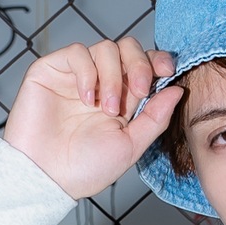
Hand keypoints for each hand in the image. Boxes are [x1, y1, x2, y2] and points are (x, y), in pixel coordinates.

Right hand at [2, 35, 183, 201]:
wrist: (48, 176)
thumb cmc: (86, 168)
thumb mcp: (131, 146)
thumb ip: (155, 118)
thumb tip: (177, 90)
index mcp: (123, 100)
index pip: (144, 66)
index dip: (158, 61)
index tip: (168, 70)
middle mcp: (102, 83)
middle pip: (128, 48)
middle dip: (139, 64)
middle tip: (139, 90)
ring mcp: (78, 76)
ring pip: (106, 48)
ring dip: (113, 76)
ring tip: (106, 108)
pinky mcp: (53, 69)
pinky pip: (78, 52)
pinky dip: (88, 72)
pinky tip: (87, 98)